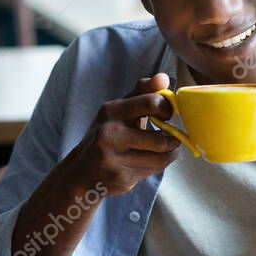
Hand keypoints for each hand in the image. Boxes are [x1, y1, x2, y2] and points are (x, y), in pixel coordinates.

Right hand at [61, 73, 180, 196]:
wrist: (81, 172)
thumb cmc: (106, 135)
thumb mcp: (118, 110)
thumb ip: (142, 92)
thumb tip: (164, 78)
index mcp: (111, 111)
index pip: (151, 103)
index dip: (167, 108)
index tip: (168, 114)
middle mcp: (109, 133)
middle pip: (160, 139)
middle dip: (174, 139)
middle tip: (175, 138)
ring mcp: (113, 158)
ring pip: (159, 158)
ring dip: (170, 154)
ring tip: (168, 150)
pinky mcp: (119, 178)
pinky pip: (151, 171)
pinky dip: (157, 166)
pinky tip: (151, 161)